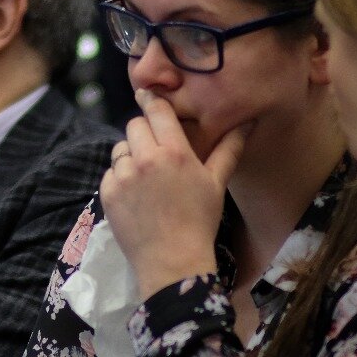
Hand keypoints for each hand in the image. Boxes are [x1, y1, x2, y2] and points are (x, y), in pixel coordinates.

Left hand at [100, 90, 246, 298]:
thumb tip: (248, 121)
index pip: (156, 110)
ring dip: (131, 156)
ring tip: (146, 177)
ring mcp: (123, 176)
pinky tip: (135, 196)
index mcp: (174, 152)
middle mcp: (145, 158)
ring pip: (121, 149)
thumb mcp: (216, 184)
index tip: (147, 94)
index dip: (151, 99)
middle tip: (155, 150)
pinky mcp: (107, 194)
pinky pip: (110, 173)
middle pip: (135, 125)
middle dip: (144, 132)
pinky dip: (119, 179)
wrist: (173, 262)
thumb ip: (229, 149)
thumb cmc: (200, 221)